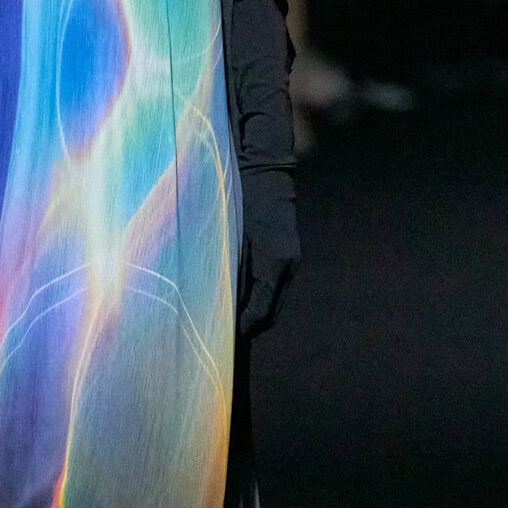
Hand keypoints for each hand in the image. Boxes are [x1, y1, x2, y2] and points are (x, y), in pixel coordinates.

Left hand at [237, 165, 299, 336]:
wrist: (264, 170)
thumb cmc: (238, 199)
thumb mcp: (227, 235)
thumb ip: (225, 269)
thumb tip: (216, 300)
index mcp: (274, 263)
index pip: (260, 312)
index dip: (243, 327)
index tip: (224, 336)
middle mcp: (287, 266)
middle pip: (271, 312)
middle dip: (250, 324)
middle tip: (225, 331)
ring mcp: (291, 261)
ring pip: (275, 300)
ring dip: (256, 311)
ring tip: (231, 316)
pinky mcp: (289, 255)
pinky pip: (276, 286)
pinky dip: (260, 296)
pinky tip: (241, 295)